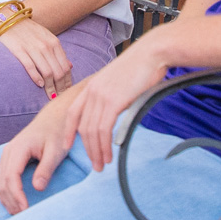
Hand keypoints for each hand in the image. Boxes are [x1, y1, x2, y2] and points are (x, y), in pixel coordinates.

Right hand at [0, 19, 72, 99]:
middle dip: (60, 88)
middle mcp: (45, 45)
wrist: (8, 19)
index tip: (66, 92)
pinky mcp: (19, 51)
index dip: (67, 82)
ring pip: (47, 72)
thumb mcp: (47, 37)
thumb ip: (58, 52)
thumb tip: (70, 67)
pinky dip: (36, 78)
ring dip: (50, 87)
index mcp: (54, 42)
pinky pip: (31, 67)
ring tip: (50, 96)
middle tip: (59, 98)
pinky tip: (39, 85)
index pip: (65, 67)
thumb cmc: (29, 31)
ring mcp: (33, 48)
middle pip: (58, 72)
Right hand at [0, 97, 71, 213]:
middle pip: (2, 182)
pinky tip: (15, 203)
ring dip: (6, 199)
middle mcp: (9, 151)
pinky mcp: (10, 158)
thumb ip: (46, 168)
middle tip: (23, 217)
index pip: (11, 176)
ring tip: (19, 214)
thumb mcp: (56, 150)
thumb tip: (37, 188)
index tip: (25, 210)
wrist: (54, 117)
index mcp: (19, 148)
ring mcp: (7, 154)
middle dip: (10, 201)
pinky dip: (6, 192)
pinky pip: (2, 178)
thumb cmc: (57, 132)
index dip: (17, 195)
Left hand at [63, 33, 169, 171]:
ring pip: (92, 132)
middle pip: (82, 126)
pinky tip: (109, 156)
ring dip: (96, 152)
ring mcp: (101, 96)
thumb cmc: (142, 66)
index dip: (69, 130)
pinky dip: (104, 146)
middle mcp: (92, 91)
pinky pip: (103, 130)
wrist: (152, 54)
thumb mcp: (120, 81)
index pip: (74, 112)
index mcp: (92, 85)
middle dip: (87, 149)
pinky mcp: (113, 102)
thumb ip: (113, 96)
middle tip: (94, 165)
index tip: (68, 145)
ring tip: (101, 165)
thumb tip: (115, 112)